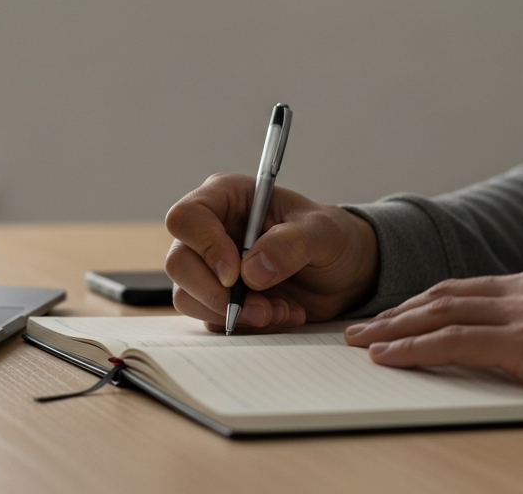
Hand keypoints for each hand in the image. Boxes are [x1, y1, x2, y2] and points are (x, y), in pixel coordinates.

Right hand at [164, 174, 378, 331]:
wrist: (344, 274)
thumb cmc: (331, 238)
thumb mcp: (323, 232)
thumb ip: (291, 244)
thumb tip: (252, 271)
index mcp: (227, 197)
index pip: (186, 217)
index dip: (205, 246)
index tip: (236, 273)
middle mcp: (210, 230)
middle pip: (179, 263)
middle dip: (218, 294)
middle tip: (262, 307)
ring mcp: (209, 266)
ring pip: (187, 296)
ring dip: (234, 313)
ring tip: (279, 310)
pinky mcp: (217, 297)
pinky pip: (210, 318)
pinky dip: (244, 324)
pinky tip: (279, 314)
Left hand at [343, 263, 522, 407]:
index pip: (469, 287)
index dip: (428, 301)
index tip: (400, 312)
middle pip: (444, 295)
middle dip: (399, 311)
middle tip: (364, 324)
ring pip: (438, 313)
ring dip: (393, 327)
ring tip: (361, 340)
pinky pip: (453, 342)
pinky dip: (413, 347)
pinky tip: (389, 355)